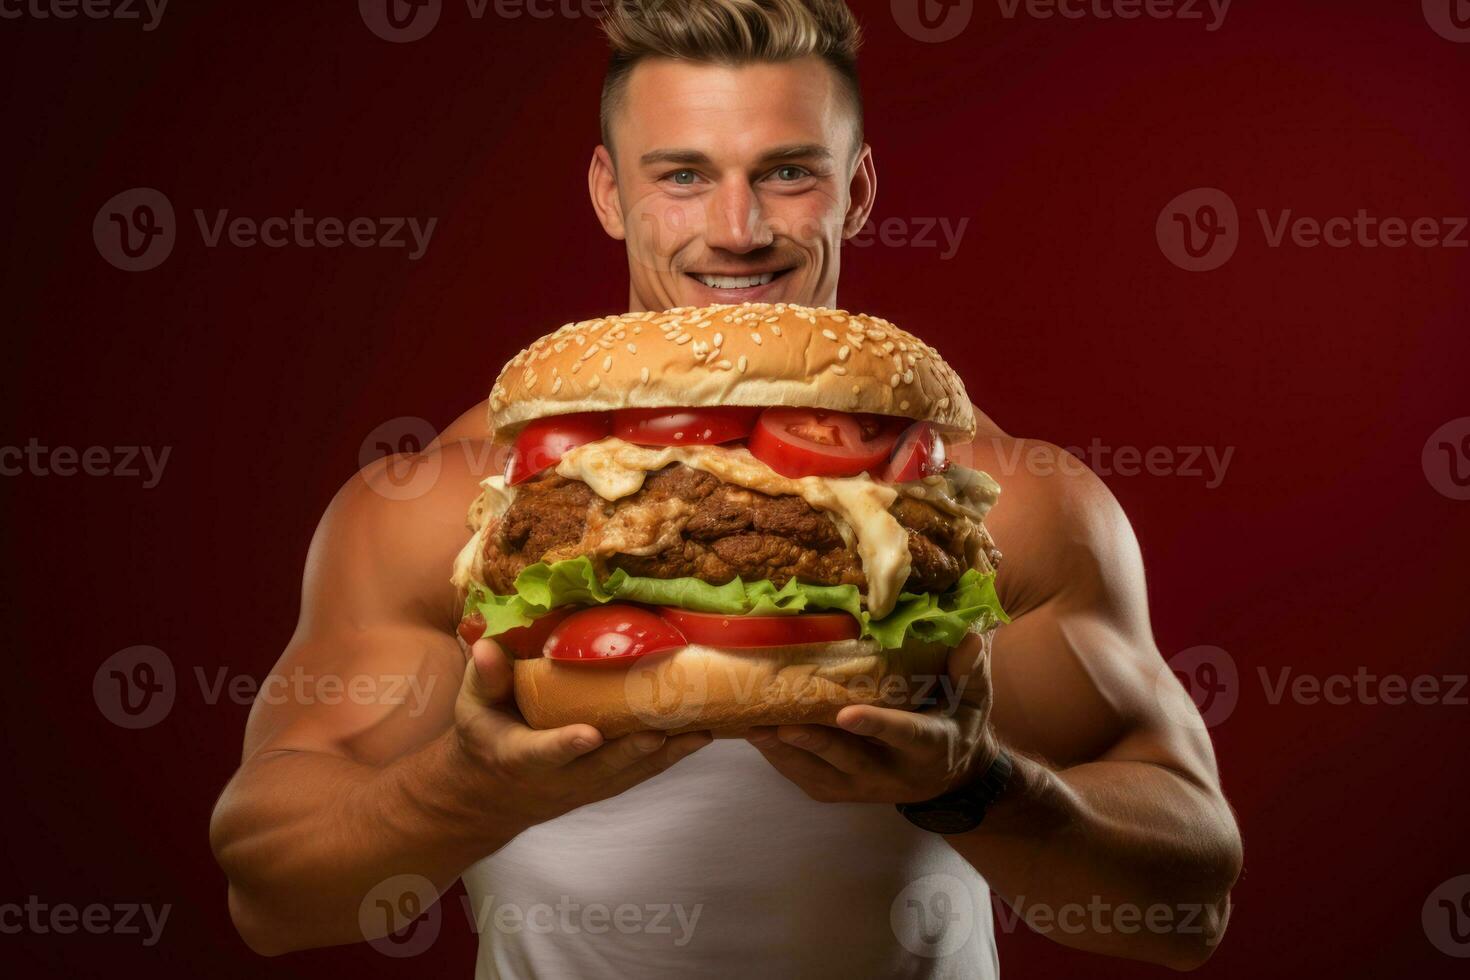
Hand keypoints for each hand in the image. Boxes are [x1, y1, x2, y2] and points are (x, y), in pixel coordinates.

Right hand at [452, 638, 711, 827]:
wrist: (491, 794)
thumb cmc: (484, 738)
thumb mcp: (473, 709)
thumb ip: (485, 677)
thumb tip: (487, 645)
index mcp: (519, 757)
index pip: (543, 752)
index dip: (565, 745)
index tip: (589, 734)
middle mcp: (557, 778)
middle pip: (600, 768)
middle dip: (632, 751)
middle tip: (661, 732)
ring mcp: (584, 786)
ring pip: (629, 773)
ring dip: (665, 755)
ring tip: (701, 731)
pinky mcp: (604, 785)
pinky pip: (641, 773)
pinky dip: (671, 756)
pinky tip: (701, 735)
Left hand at [744, 631, 998, 803]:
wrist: (953, 779)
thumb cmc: (961, 726)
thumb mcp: (975, 701)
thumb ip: (970, 671)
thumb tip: (970, 637)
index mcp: (930, 747)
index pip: (904, 735)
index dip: (876, 726)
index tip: (847, 712)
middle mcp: (894, 774)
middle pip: (850, 761)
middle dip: (815, 744)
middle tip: (780, 724)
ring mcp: (866, 789)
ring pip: (822, 776)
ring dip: (786, 754)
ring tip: (753, 727)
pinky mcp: (845, 793)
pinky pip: (808, 781)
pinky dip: (782, 761)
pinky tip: (759, 737)